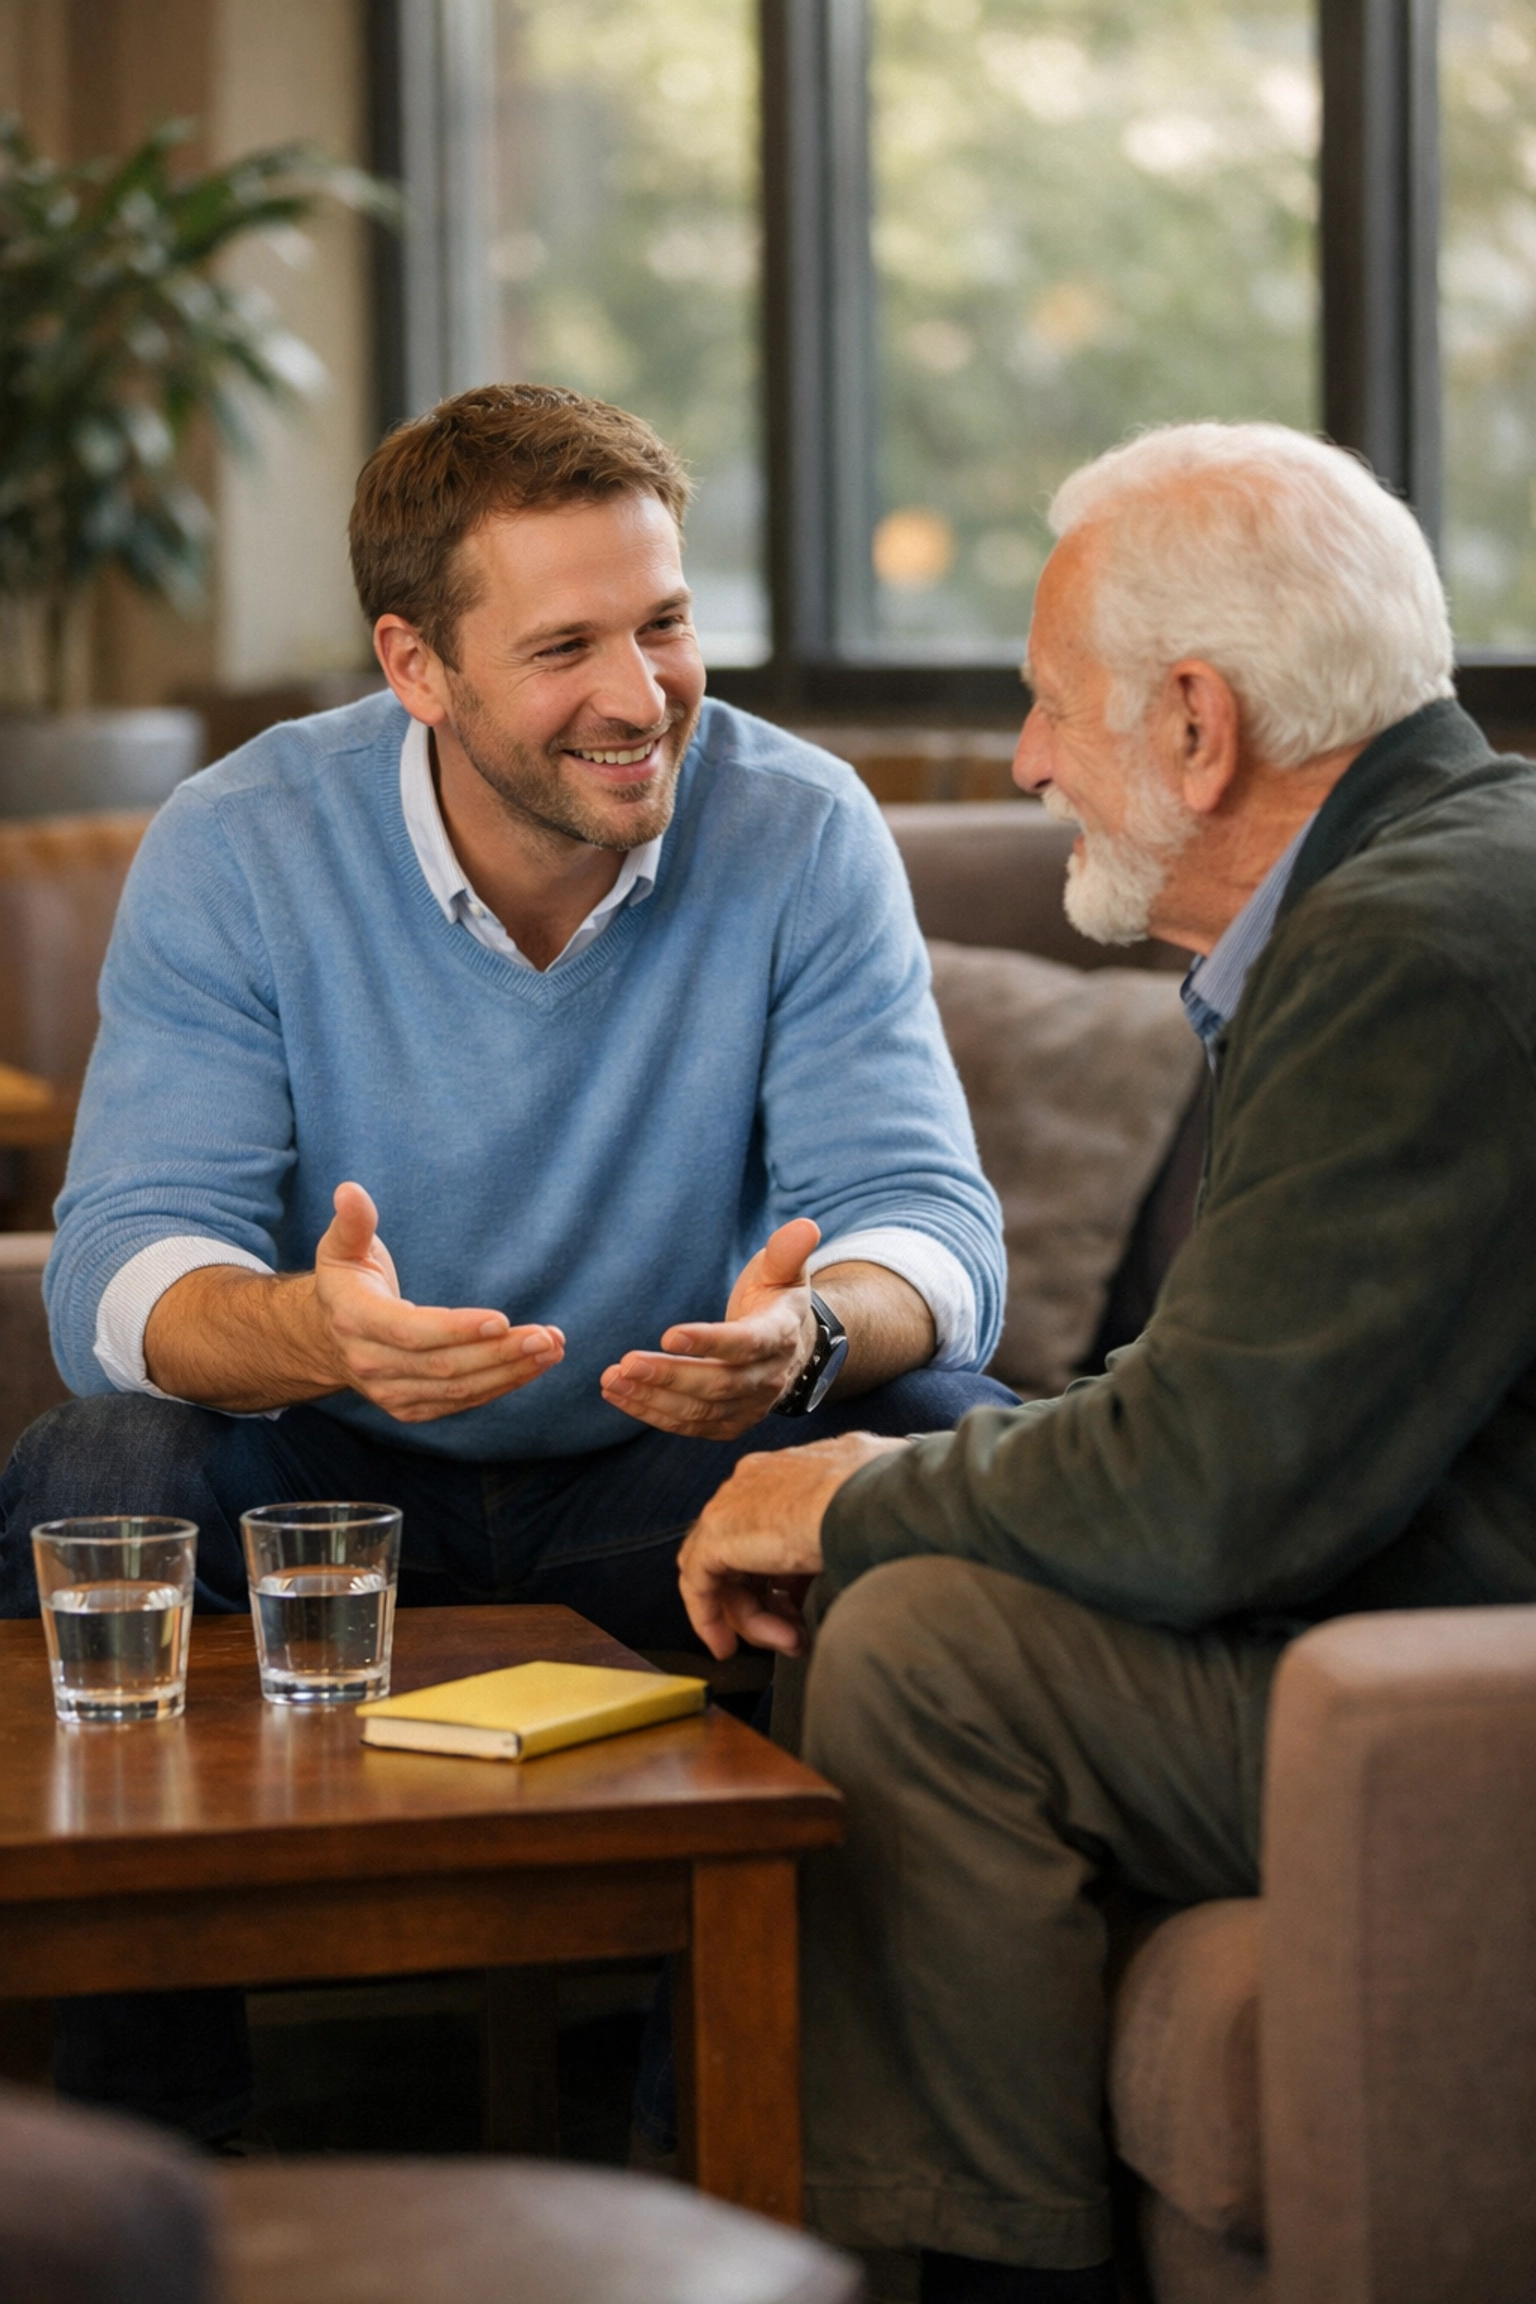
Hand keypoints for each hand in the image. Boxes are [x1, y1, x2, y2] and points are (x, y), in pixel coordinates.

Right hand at [313, 1182, 563, 1422]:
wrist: (328, 1338)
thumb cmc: (346, 1284)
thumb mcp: (341, 1248)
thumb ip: (353, 1222)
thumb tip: (349, 1190)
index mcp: (356, 1320)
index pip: (412, 1331)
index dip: (457, 1329)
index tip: (502, 1318)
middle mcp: (370, 1364)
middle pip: (444, 1365)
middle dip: (500, 1352)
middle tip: (546, 1336)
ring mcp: (390, 1393)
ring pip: (458, 1388)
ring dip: (510, 1372)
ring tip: (551, 1350)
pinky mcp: (411, 1408)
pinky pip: (461, 1401)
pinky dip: (501, 1386)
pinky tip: (532, 1367)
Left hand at [600, 1217, 822, 1439]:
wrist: (789, 1347)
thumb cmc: (774, 1299)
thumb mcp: (782, 1272)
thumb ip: (787, 1251)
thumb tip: (805, 1227)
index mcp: (781, 1335)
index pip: (747, 1343)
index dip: (709, 1342)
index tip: (668, 1335)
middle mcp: (769, 1378)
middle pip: (719, 1384)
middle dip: (670, 1376)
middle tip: (626, 1363)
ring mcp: (751, 1406)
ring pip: (700, 1411)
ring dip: (652, 1398)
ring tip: (613, 1380)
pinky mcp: (730, 1424)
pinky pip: (690, 1426)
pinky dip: (653, 1414)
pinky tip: (621, 1396)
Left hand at [676, 1431, 907, 1656]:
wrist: (873, 1497)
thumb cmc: (885, 1497)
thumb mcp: (866, 1507)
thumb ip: (848, 1524)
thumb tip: (861, 1540)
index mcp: (788, 1471)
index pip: (769, 1528)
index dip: (782, 1576)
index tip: (796, 1605)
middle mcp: (754, 1483)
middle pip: (744, 1556)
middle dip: (770, 1604)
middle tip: (796, 1634)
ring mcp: (733, 1504)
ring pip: (727, 1575)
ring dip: (757, 1619)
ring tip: (791, 1642)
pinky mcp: (718, 1534)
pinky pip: (699, 1584)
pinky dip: (710, 1618)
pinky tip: (726, 1645)